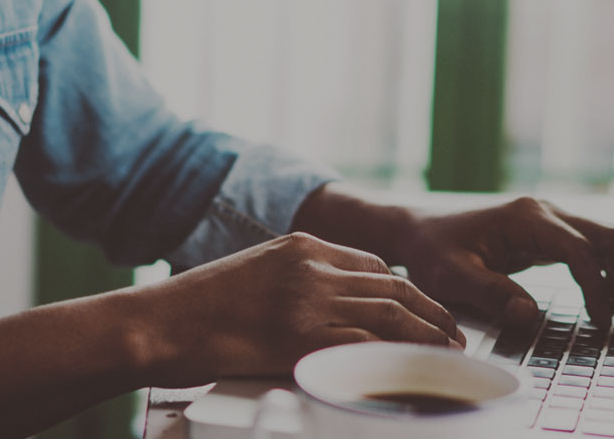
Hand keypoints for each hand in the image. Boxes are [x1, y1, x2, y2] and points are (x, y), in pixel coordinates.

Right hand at [134, 232, 463, 385]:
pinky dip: (399, 357)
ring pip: (390, 314)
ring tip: (449, 354)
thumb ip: (295, 283)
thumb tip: (330, 309)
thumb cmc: (197, 310)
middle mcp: (311, 266)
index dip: (408, 291)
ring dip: (428, 336)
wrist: (159, 323)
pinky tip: (415, 369)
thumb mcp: (255, 275)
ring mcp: (308, 300)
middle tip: (454, 334)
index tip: (425, 309)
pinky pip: (366, 345)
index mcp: (300, 246)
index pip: (373, 265)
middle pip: (392, 287)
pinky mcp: (301, 336)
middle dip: (431, 312)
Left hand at [293, 185, 613, 335]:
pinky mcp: (548, 234)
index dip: (597, 288)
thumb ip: (491, 293)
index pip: (580, 251)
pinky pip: (592, 249)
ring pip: (609, 240)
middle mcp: (545, 212)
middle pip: (611, 237)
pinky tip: (611, 305)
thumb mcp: (452, 276)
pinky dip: (610, 274)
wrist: (416, 229)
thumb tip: (529, 314)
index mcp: (526, 218)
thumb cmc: (431, 251)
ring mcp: (550, 220)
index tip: (602, 323)